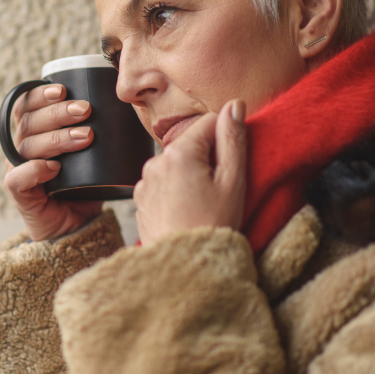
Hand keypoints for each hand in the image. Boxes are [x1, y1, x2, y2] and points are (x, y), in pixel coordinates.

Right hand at [3, 84, 102, 239]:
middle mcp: (21, 149)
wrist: (79, 226)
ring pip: (27, 146)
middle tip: (85, 110)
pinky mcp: (20, 195)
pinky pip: (16, 178)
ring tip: (85, 136)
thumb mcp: (93, 154)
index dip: (40, 94)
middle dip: (57, 113)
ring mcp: (17, 170)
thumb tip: (124, 105)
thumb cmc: (86, 186)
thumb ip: (99, 131)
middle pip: (28, 122)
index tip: (63, 89)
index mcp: (33, 133)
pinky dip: (33, 170)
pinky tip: (53, 167)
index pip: (26, 106)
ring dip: (57, 138)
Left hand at [134, 100, 246, 244]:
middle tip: (218, 191)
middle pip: (190, 144)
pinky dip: (175, 191)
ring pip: (176, 164)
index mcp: (179, 152)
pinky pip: (162, 183)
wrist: (184, 269)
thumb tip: (235, 105)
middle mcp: (155, 161)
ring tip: (202, 205)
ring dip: (190, 175)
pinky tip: (185, 212)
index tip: (230, 167)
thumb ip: (233, 138)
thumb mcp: (233, 181)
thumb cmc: (213, 226)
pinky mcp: (140, 199)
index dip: (226, 140)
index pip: (209, 122)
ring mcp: (144, 181)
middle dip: (207, 159)